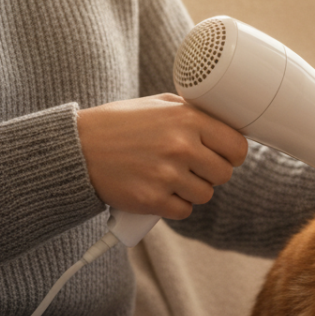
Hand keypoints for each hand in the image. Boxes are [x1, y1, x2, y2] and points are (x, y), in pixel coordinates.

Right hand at [77, 94, 248, 218]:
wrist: (77, 148)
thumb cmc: (120, 124)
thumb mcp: (159, 104)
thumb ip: (195, 113)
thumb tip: (229, 125)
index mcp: (188, 119)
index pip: (238, 146)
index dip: (232, 153)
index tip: (223, 155)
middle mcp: (181, 146)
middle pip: (224, 174)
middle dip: (211, 173)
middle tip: (191, 167)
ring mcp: (167, 174)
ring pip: (206, 194)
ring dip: (191, 190)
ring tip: (168, 176)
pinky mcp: (152, 199)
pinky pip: (184, 211)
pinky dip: (173, 205)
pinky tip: (157, 189)